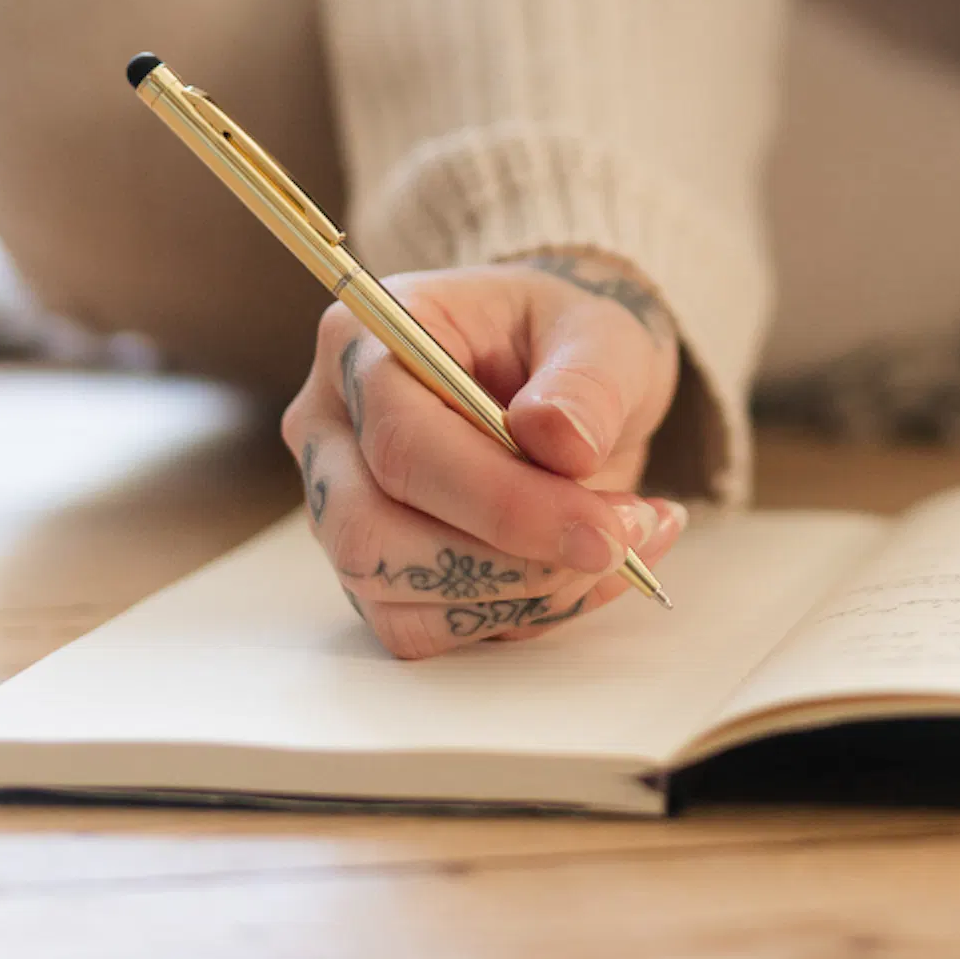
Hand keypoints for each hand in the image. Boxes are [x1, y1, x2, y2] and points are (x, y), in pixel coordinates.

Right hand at [279, 250, 689, 658]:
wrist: (566, 374)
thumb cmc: (567, 334)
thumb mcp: (602, 331)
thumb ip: (585, 383)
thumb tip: (559, 442)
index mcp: (364, 345)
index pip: (401, 444)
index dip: (502, 501)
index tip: (604, 530)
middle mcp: (332, 429)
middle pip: (374, 534)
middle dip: (510, 562)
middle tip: (621, 543)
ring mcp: (342, 505)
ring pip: (395, 596)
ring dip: (523, 596)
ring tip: (627, 544)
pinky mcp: (377, 566)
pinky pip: (426, 627)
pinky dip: (520, 615)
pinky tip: (593, 572)